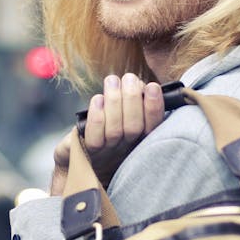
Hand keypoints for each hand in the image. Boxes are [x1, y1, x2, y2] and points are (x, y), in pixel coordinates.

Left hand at [78, 73, 164, 187]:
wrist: (85, 161)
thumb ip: (137, 101)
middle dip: (132, 98)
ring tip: (112, 81)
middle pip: (134, 127)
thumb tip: (141, 85)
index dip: (154, 107)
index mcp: (142, 138)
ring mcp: (108, 152)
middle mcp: (127, 148)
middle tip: (129, 78)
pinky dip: (96, 117)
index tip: (152, 87)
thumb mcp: (128, 116)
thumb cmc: (109, 131)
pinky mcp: (89, 151)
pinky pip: (94, 138)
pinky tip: (98, 99)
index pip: (154, 126)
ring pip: (114, 130)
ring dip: (114, 101)